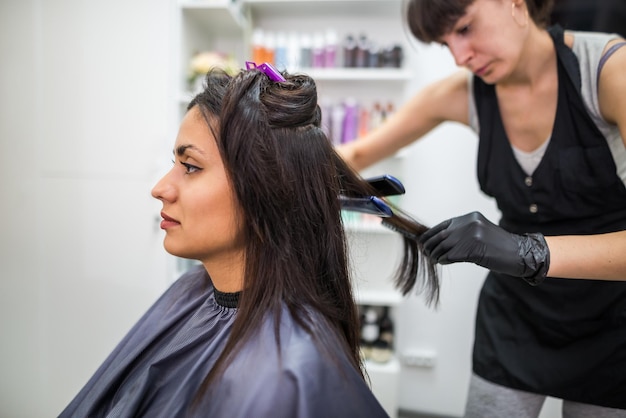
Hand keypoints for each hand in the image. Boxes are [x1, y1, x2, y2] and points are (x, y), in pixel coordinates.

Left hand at [419, 212, 549, 284]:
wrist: (519, 253)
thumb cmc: (499, 246)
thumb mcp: (480, 232)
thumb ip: (462, 232)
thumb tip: (440, 240)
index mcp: (470, 217)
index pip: (443, 225)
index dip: (430, 234)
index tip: (423, 241)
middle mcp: (469, 223)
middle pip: (440, 235)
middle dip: (429, 245)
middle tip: (425, 252)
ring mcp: (471, 235)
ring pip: (443, 246)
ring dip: (435, 254)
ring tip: (434, 259)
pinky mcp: (472, 249)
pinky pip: (450, 255)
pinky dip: (444, 260)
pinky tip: (443, 262)